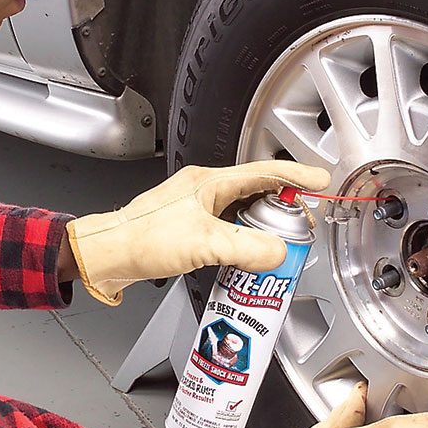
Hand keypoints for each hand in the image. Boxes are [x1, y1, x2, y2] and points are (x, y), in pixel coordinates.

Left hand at [65, 161, 329, 304]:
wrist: (106, 255)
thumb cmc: (142, 240)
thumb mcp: (203, 244)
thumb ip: (246, 248)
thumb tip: (278, 253)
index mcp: (211, 182)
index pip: (264, 171)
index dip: (297, 175)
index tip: (321, 181)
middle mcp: (206, 190)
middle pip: (258, 191)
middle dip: (285, 205)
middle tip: (304, 224)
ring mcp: (198, 207)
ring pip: (244, 210)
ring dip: (265, 224)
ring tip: (283, 242)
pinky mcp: (191, 227)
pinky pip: (230, 226)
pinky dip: (247, 238)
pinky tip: (250, 256)